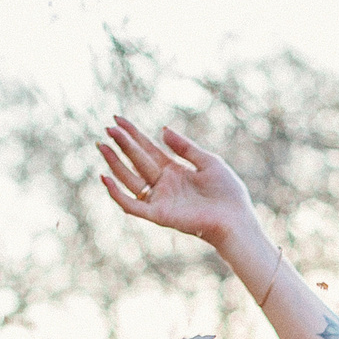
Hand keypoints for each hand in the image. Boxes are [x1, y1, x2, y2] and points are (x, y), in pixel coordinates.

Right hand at [96, 117, 256, 252]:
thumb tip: (162, 129)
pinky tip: (105, 177)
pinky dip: (117, 193)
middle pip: (137, 161)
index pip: (148, 149)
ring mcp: (160, 200)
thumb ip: (185, 147)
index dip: (133, 134)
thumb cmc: (228, 193)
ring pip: (130, 179)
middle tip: (108, 128)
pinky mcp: (158, 215)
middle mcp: (164, 185)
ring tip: (102, 145)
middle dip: (122, 144)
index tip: (117, 119)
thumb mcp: (208, 162)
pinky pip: (131, 205)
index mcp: (175, 171)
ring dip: (115, 163)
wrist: (236, 219)